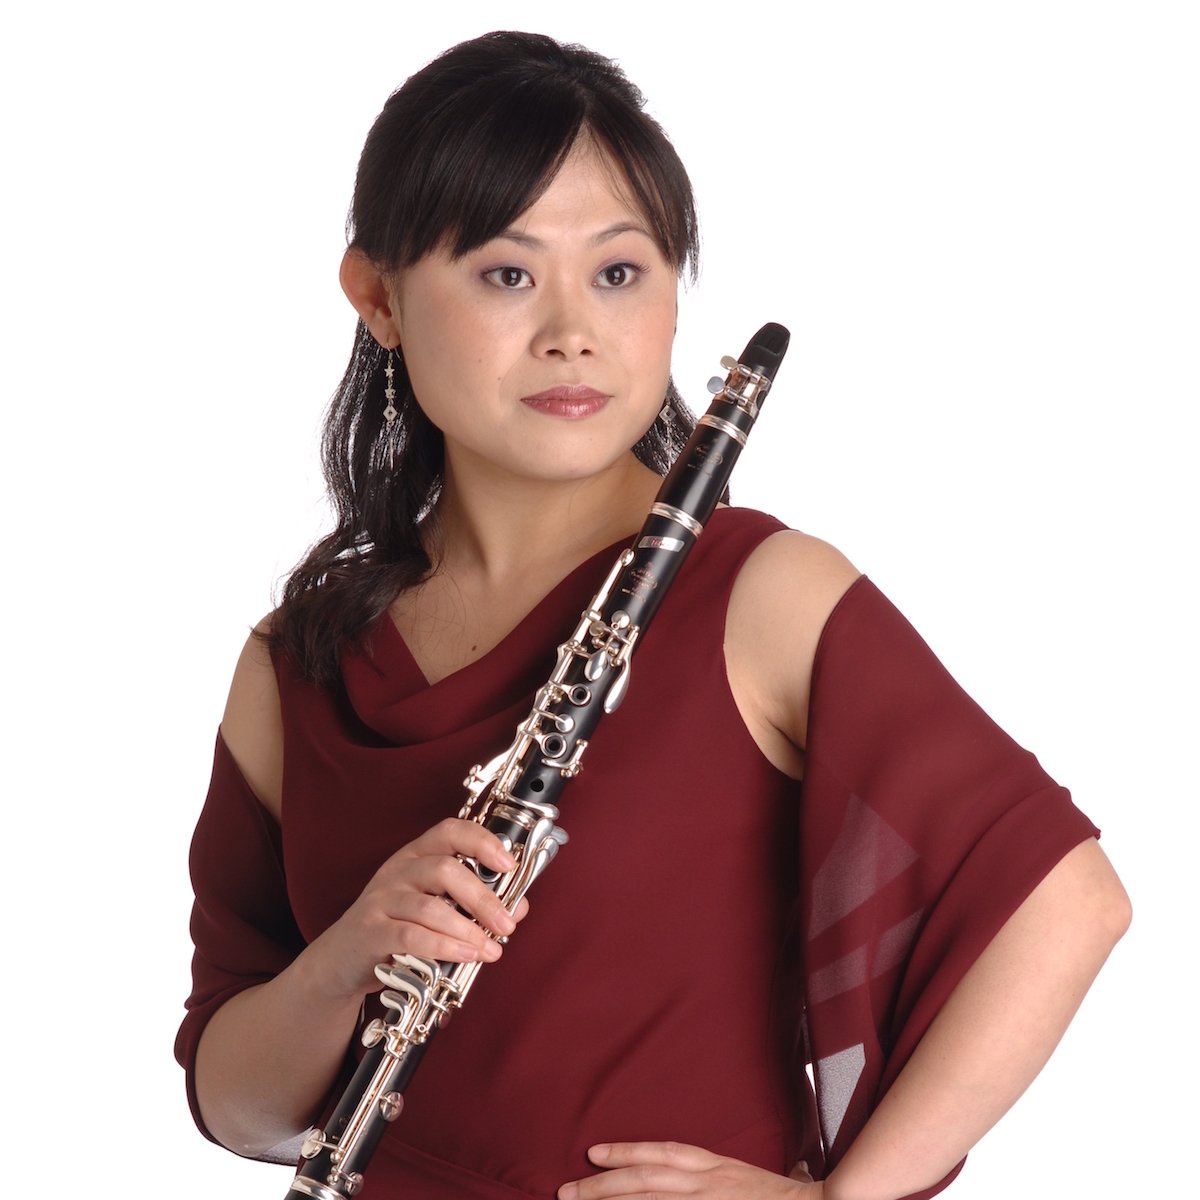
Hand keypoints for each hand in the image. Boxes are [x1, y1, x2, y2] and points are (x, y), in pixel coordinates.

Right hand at [301, 817, 529, 999]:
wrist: (341, 960)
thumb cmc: (396, 928)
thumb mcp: (436, 909)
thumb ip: (476, 904)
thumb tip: (519, 907)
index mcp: (417, 856)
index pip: (450, 831)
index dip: (482, 842)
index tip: (509, 864)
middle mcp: (398, 870)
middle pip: (445, 869)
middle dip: (483, 898)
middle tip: (506, 924)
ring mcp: (381, 899)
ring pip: (430, 907)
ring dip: (467, 930)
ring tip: (491, 949)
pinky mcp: (369, 931)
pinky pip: (410, 936)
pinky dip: (442, 946)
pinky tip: (464, 956)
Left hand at [558, 1141, 822, 1197]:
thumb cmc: (790, 1198)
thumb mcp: (752, 1176)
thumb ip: (721, 1176)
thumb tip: (699, 1172)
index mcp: (718, 1167)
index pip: (664, 1153)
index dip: (627, 1150)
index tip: (594, 1153)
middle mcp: (709, 1185)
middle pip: (646, 1181)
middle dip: (602, 1187)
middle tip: (566, 1191)